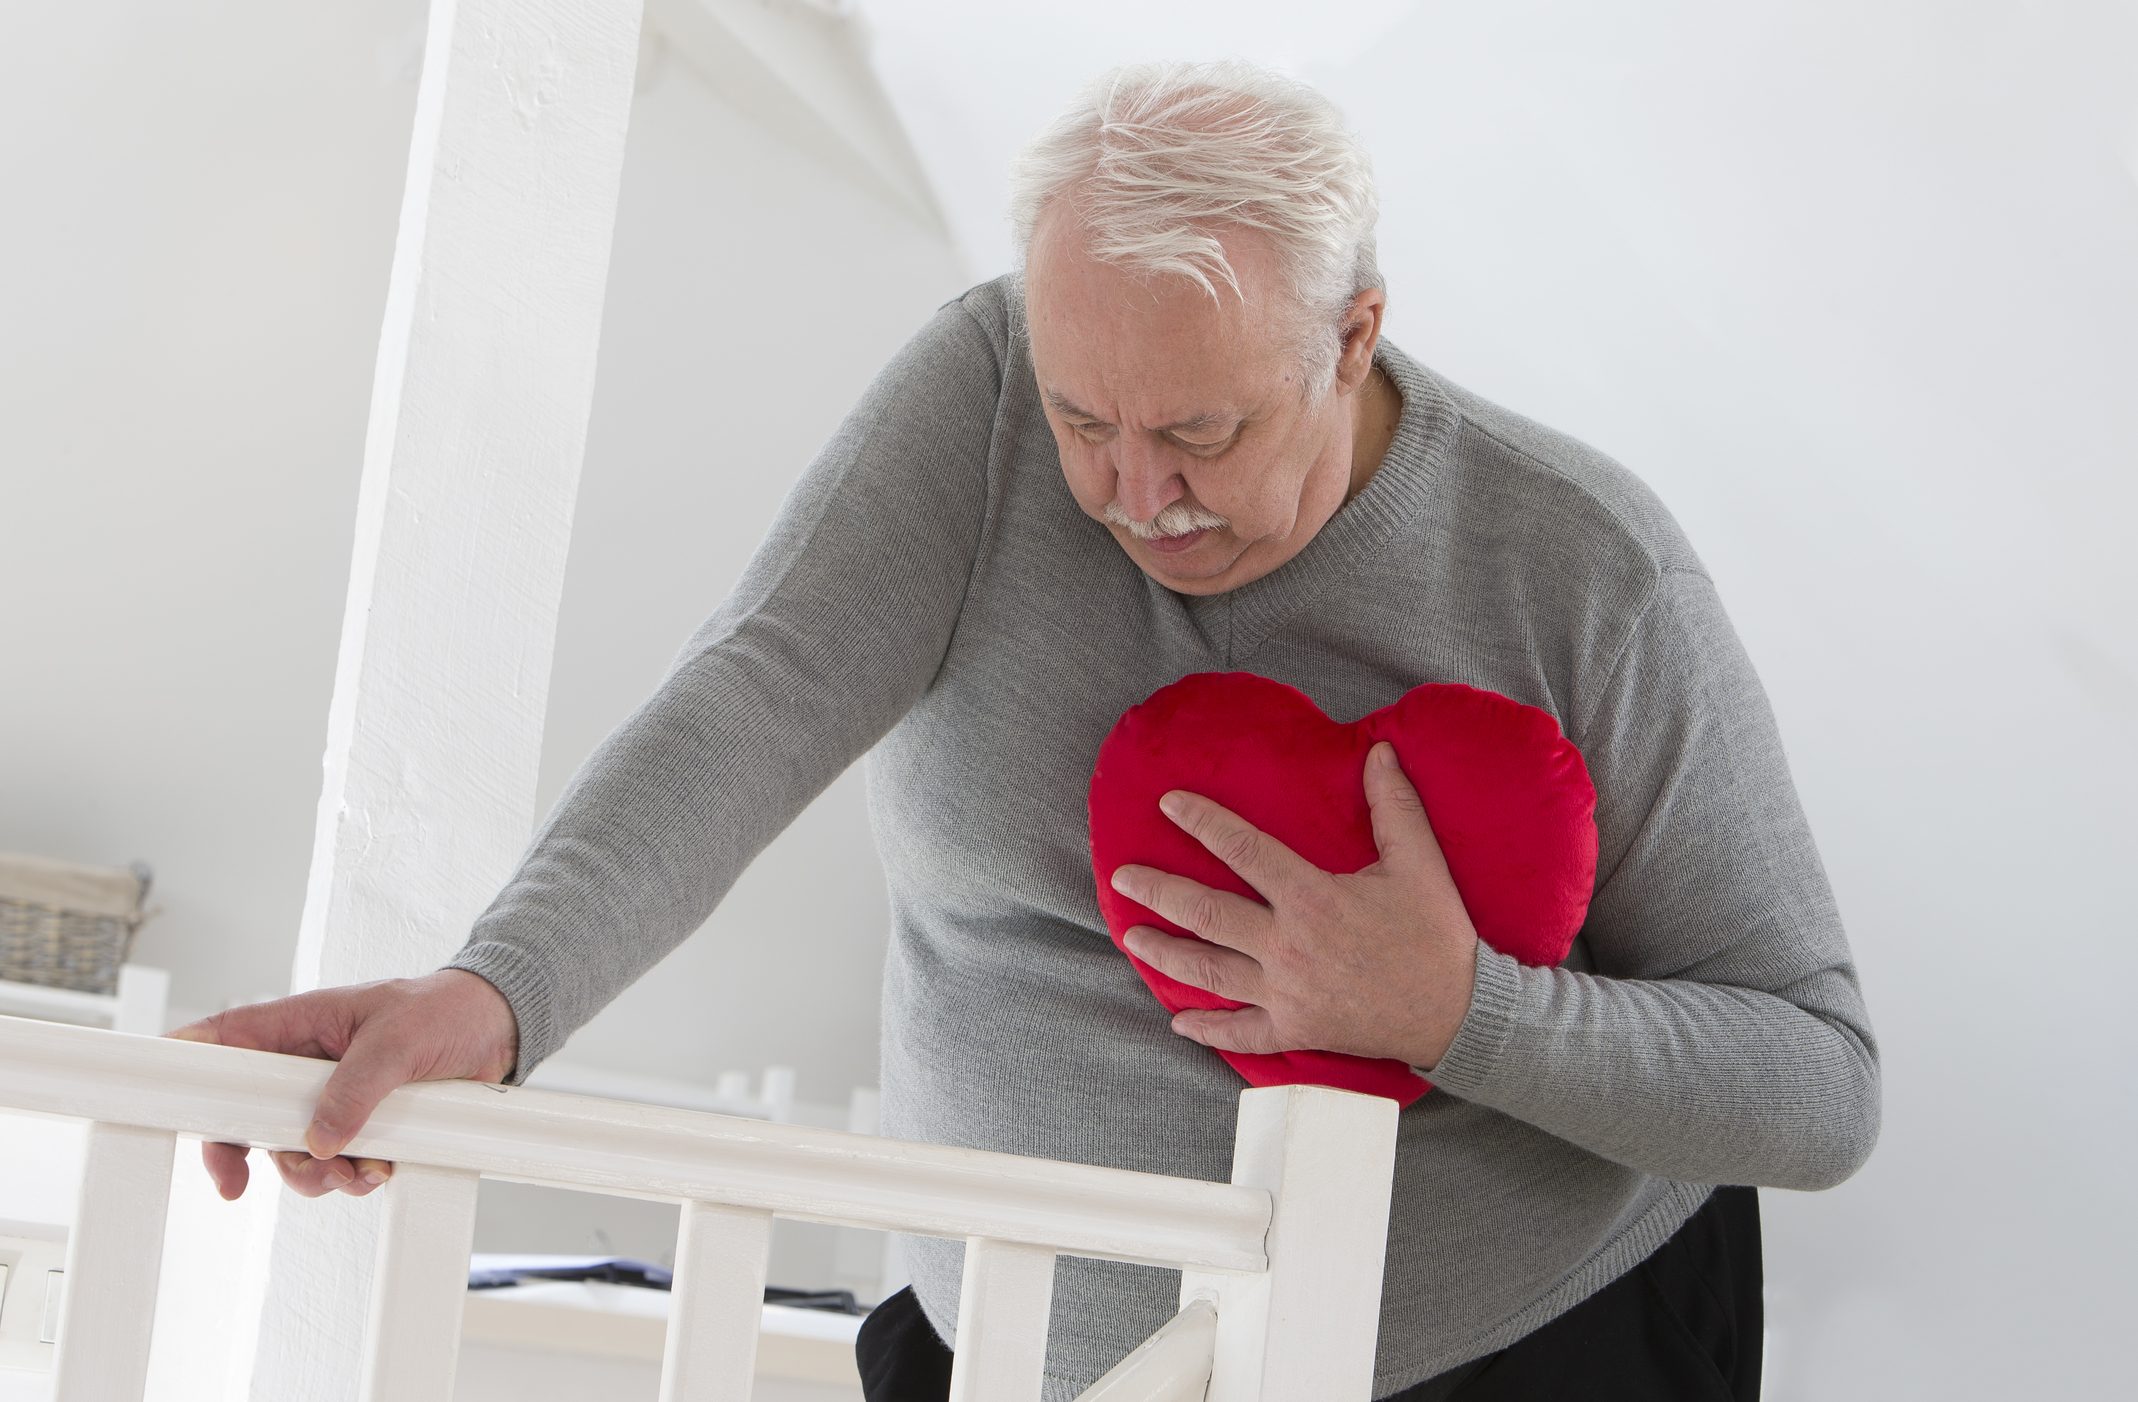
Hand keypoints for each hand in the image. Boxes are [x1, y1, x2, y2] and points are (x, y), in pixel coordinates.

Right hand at [167, 969, 517, 1200]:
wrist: (499, 1029)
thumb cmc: (445, 1010)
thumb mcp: (398, 1040)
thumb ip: (356, 1086)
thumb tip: (320, 1138)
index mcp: (302, 1024)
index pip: (226, 1040)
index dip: (188, 1068)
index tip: (167, 1106)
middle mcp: (307, 1064)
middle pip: (245, 1113)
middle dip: (247, 1154)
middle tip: (237, 1184)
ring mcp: (332, 1096)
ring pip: (291, 1150)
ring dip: (313, 1174)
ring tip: (353, 1174)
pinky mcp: (363, 1124)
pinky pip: (335, 1163)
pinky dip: (350, 1177)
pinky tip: (378, 1172)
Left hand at [1109, 741, 1479, 1068]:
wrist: (1460, 1015)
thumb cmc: (1438, 937)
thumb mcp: (1420, 864)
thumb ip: (1394, 807)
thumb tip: (1379, 752)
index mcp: (1313, 899)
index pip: (1244, 850)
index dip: (1203, 822)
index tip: (1170, 804)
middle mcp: (1288, 946)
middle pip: (1207, 914)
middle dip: (1159, 891)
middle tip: (1123, 876)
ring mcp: (1286, 993)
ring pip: (1209, 971)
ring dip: (1164, 952)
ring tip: (1130, 935)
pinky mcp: (1295, 1030)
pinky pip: (1240, 1033)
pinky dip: (1207, 1029)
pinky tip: (1178, 1022)